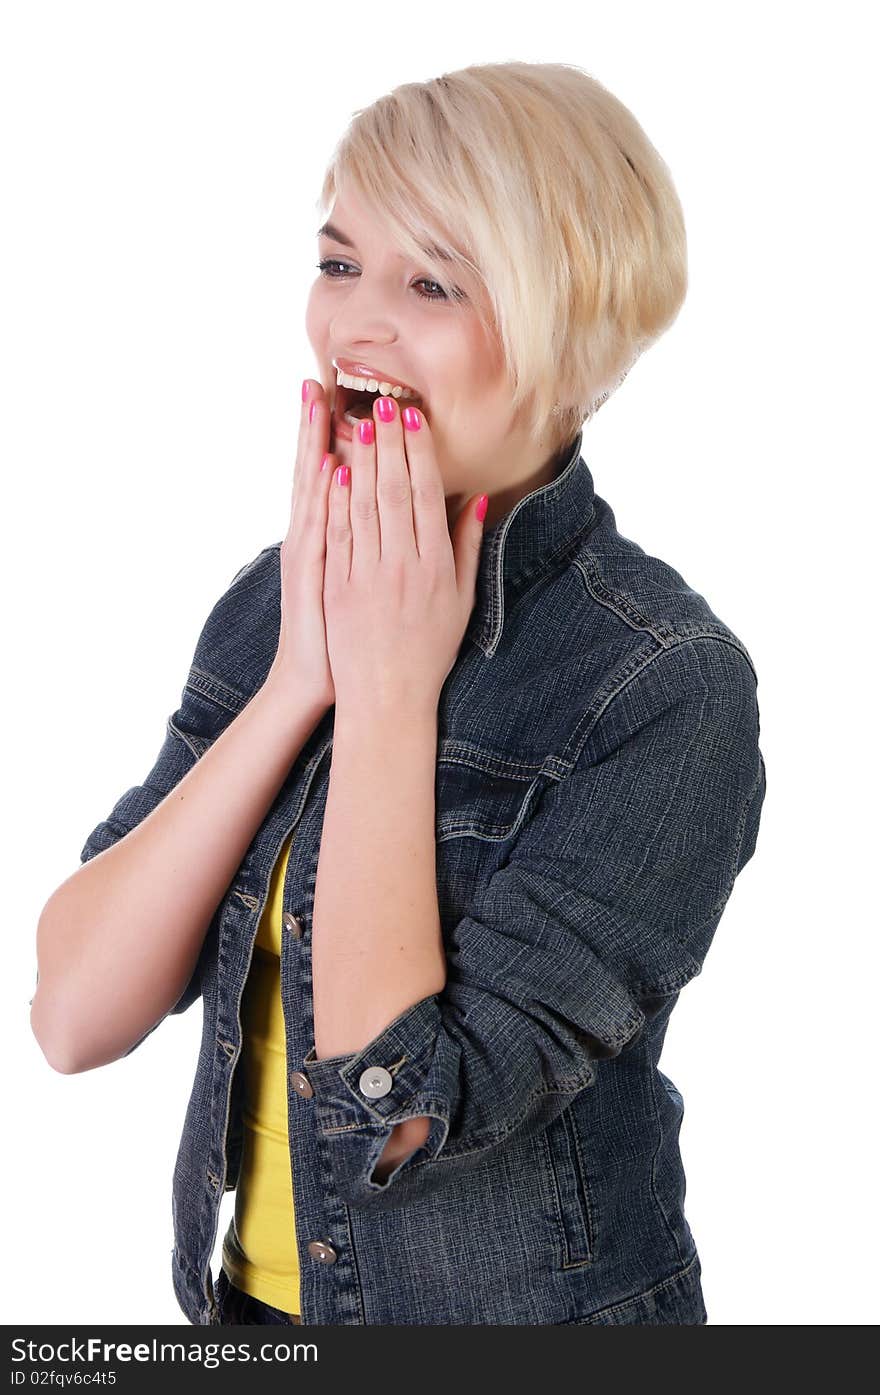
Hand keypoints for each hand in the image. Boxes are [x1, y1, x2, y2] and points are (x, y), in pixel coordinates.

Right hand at [268, 379, 336, 709]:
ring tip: (317, 404)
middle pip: (314, 471)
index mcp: (328, 537)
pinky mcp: (314, 576)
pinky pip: (323, 530)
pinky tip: (328, 467)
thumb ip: (363, 542)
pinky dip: (324, 498)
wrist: (314, 679)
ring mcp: (310, 555)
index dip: (330, 435)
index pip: (330, 474)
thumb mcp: (349, 582)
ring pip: (315, 491)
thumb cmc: (339, 634)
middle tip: (315, 380)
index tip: (335, 394)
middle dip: (316, 426)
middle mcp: (312, 538)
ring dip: (315, 446)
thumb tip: (367, 507)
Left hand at [323, 396, 487, 713]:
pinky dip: (336, 500)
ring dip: (359, 460)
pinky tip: (334, 470)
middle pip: (393, 491)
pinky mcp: (338, 588)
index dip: (417, 452)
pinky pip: (338, 535)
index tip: (411, 417)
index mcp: (435, 567)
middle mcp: (401, 567)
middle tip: (380, 402)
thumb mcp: (462, 602)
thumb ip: (468, 548)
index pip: (424, 495)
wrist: (388, 698)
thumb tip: (475, 500)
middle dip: (387, 443)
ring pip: (363, 506)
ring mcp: (367, 576)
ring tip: (355, 421)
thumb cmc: (429, 651)